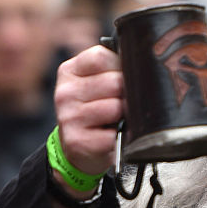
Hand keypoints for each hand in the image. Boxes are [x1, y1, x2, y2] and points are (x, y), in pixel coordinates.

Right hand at [53, 45, 123, 178]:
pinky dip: (121, 136)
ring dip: (125, 116)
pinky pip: (114, 133)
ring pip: (116, 107)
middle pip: (114, 82)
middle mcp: (65, 92)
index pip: (102, 56)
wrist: (80, 151)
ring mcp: (68, 117)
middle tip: (124, 105)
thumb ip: (111, 69)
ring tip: (118, 121)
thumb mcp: (96, 84)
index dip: (121, 67)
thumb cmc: (95, 112)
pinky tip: (113, 136)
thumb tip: (141, 62)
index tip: (124, 79)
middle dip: (128, 94)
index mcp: (69, 72)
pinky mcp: (77, 141)